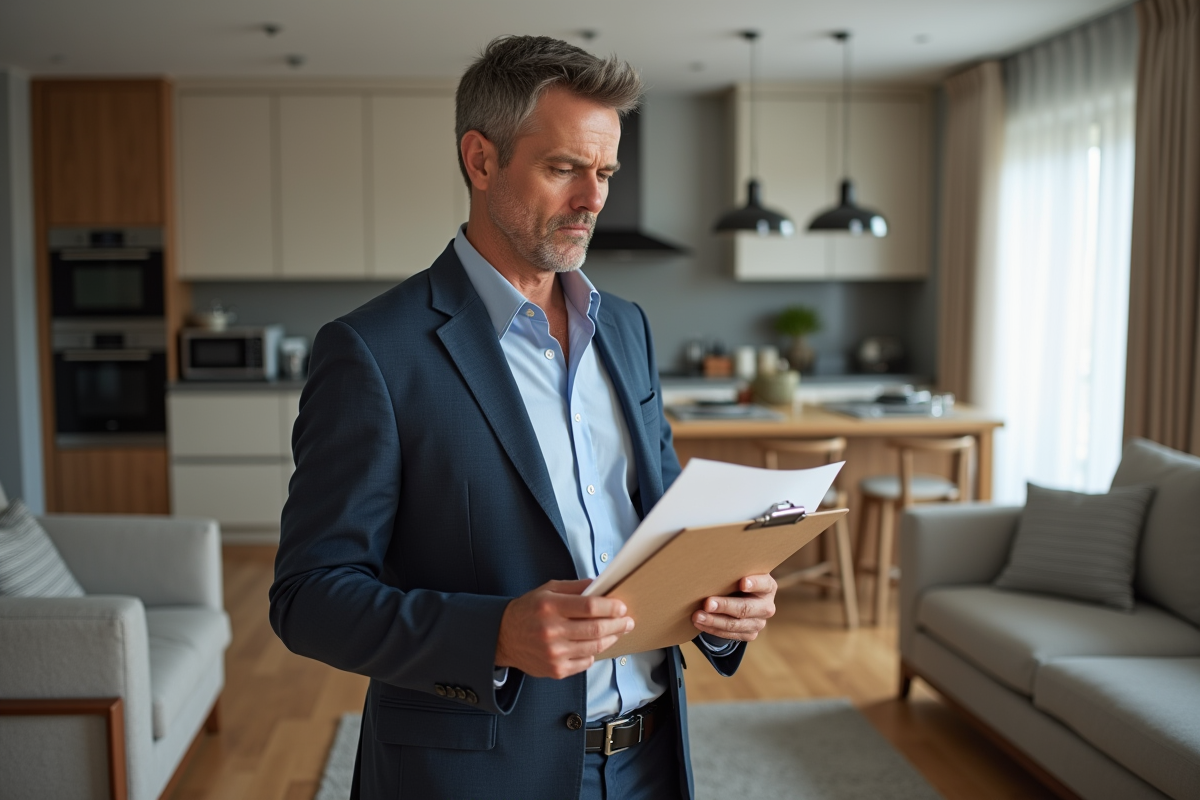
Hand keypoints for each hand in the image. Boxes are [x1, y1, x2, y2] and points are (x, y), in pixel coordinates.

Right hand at [496, 579, 634, 679]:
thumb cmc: (529, 610)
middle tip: (628, 621)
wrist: (503, 637)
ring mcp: (554, 653)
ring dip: (611, 639)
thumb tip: (601, 586)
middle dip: (618, 624)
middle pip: (596, 629)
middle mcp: (552, 631)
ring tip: (618, 632)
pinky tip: (595, 645)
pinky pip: (585, 662)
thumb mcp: (548, 590)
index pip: (590, 607)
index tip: (621, 607)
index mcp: (550, 607)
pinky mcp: (556, 669)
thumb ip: (575, 587)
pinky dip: (594, 653)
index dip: (611, 607)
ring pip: (594, 647)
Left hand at [692, 573, 777, 641]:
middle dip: (725, 606)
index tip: (742, 583)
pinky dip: (713, 629)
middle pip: (746, 608)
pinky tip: (700, 623)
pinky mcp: (750, 634)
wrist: (740, 598)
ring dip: (714, 621)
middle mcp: (766, 606)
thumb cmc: (736, 581)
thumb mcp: (739, 574)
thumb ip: (731, 573)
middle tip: (708, 603)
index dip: (754, 584)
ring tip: (697, 616)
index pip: (764, 584)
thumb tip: (709, 569)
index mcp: (767, 586)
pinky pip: (730, 635)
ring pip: (736, 624)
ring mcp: (759, 623)